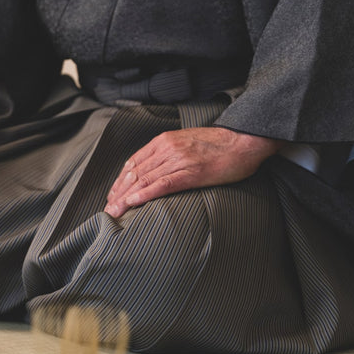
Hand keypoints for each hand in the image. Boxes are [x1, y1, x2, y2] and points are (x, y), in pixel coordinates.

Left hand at [104, 127, 283, 217]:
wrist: (245, 140)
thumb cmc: (218, 145)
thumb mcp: (186, 143)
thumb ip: (168, 154)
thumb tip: (154, 170)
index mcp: (164, 141)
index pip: (133, 162)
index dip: (119, 181)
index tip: (112, 195)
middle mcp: (167, 148)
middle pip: (134, 173)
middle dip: (118, 192)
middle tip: (108, 209)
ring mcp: (178, 160)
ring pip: (144, 180)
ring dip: (125, 198)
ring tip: (114, 212)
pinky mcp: (191, 172)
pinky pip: (163, 184)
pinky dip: (145, 195)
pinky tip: (133, 203)